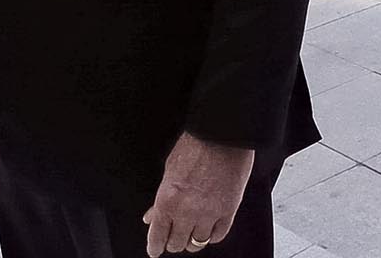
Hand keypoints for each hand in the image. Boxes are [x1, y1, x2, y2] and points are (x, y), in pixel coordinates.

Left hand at [142, 133, 254, 255]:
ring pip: (198, 243)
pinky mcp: (229, 210)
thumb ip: (160, 198)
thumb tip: (152, 216)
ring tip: (192, 234)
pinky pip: (219, 235)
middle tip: (174, 237)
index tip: (155, 249)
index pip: (157, 237)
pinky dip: (212, 235)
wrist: (223, 134)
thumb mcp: (169, 170)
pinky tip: (209, 230)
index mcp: (168, 200)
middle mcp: (187, 211)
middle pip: (177, 244)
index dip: (155, 247)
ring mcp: (210, 213)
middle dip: (173, 242)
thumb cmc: (196, 145)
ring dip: (193, 241)